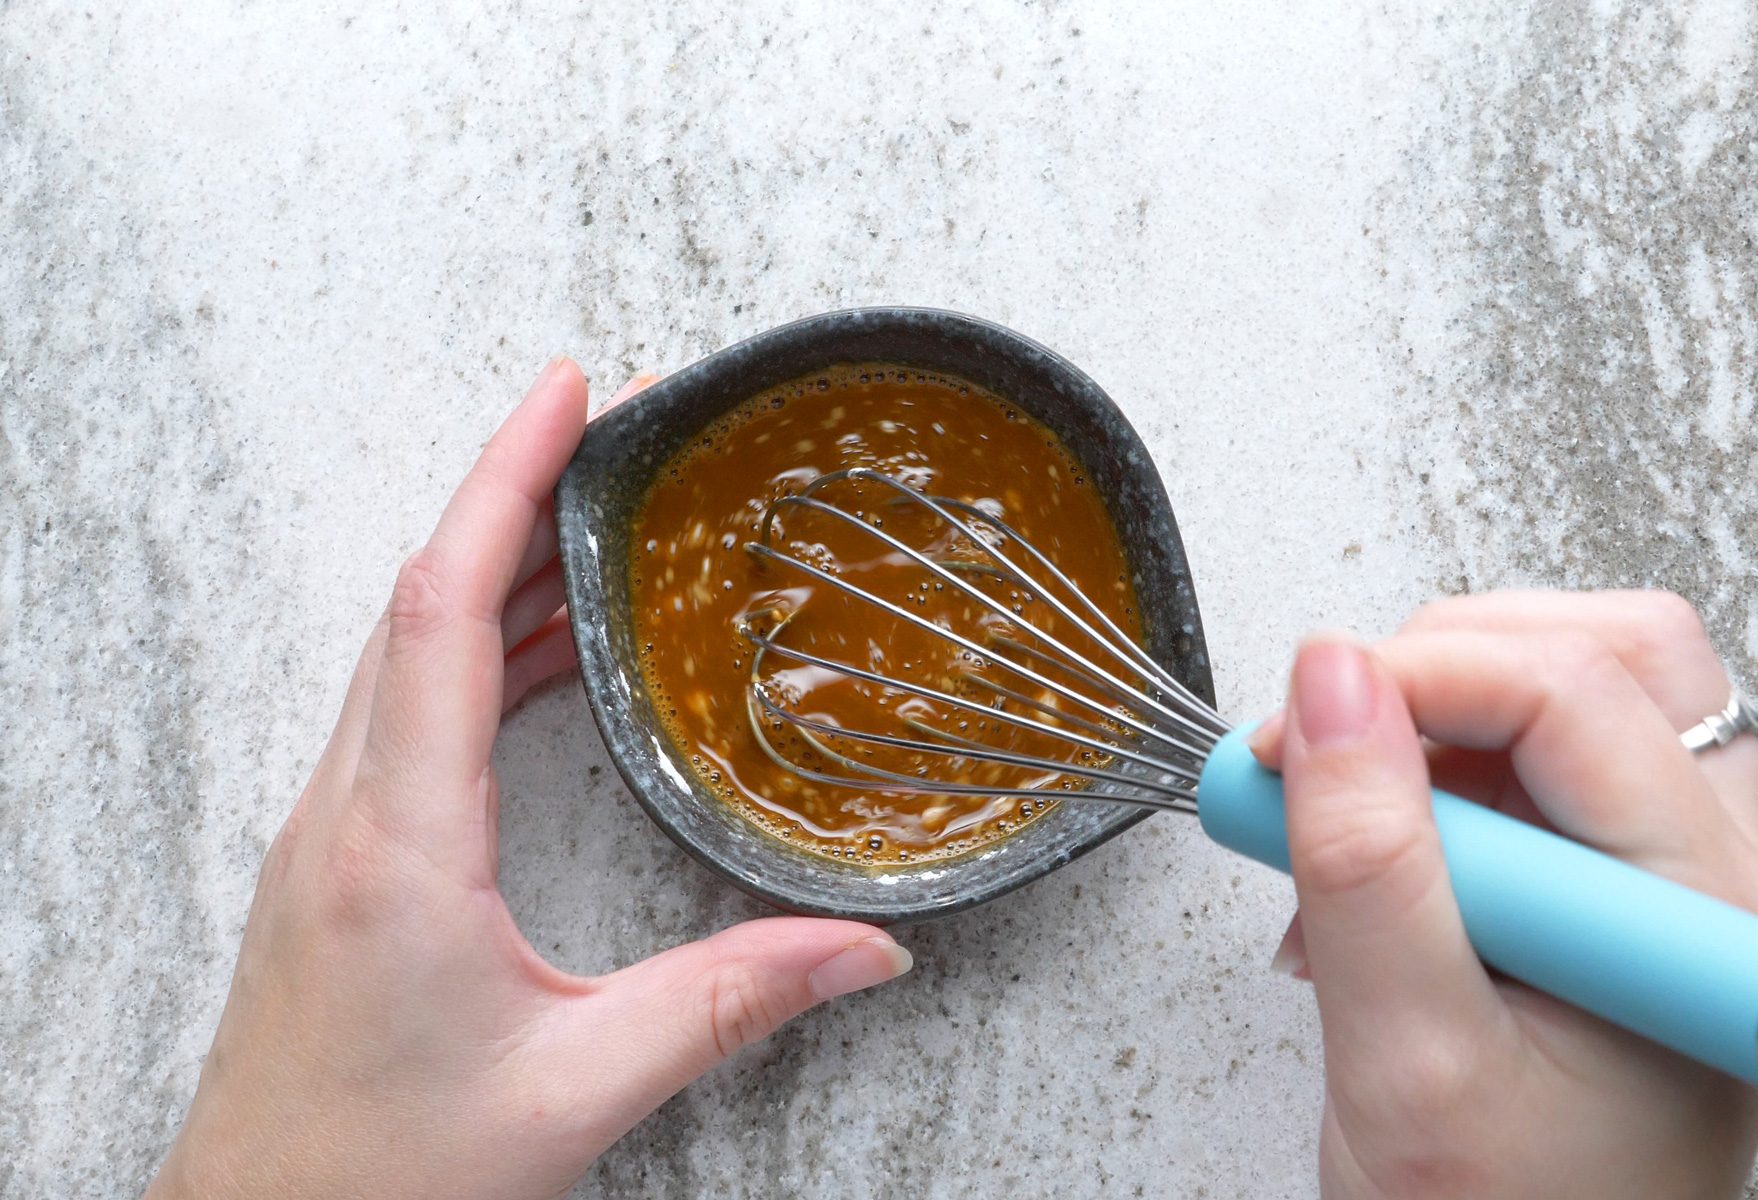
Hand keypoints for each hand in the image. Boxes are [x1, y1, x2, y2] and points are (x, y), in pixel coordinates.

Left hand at [147, 360, 912, 1199]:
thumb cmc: (380, 1180)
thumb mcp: (578, 1088)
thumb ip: (731, 1004)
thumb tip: (867, 947)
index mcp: (399, 844)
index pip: (442, 607)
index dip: (504, 481)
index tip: (566, 392)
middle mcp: (346, 815)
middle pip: (419, 598)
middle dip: (513, 491)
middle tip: (610, 427)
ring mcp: (330, 834)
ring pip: (404, 651)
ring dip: (493, 569)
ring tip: (594, 521)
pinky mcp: (339, 863)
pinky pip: (402, 711)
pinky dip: (474, 650)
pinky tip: (542, 659)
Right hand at [1249, 591, 1757, 1198]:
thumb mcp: (1407, 1058)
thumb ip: (1368, 863)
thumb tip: (1327, 678)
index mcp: (1708, 919)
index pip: (1577, 695)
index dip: (1414, 678)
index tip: (1291, 732)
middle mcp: (1722, 880)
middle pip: (1614, 653)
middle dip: (1444, 664)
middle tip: (1326, 746)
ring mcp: (1676, 879)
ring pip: (1583, 688)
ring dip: (1440, 712)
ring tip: (1346, 808)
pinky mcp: (1617, 886)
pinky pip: (1543, 759)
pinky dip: (1434, 772)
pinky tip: (1371, 859)